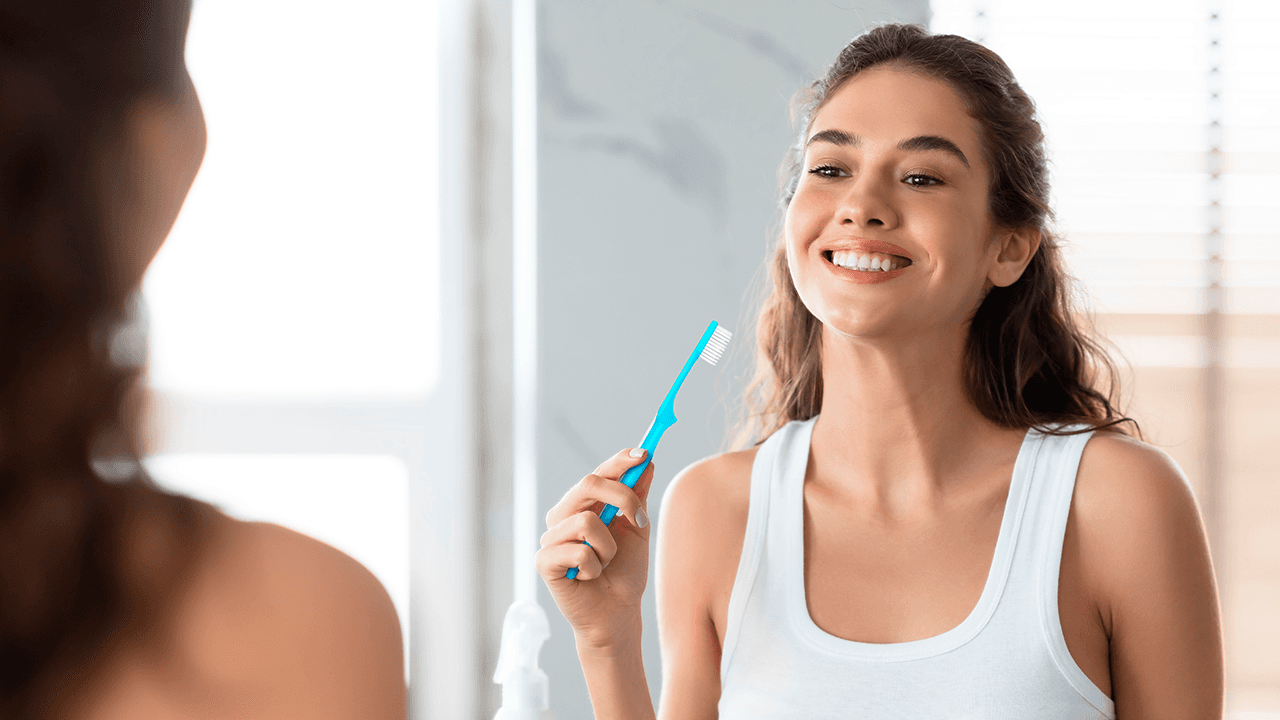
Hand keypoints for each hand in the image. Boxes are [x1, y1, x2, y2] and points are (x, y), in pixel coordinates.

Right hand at [536, 448, 653, 650]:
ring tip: (606, 562)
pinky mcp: (544, 562)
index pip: (598, 473)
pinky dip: (595, 565)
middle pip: (588, 484)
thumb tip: (646, 463)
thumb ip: (637, 497)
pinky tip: (591, 576)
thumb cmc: (625, 573)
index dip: (619, 461)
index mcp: (583, 505)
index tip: (644, 454)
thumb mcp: (637, 530)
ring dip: (609, 546)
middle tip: (638, 519)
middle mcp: (563, 516)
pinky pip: (579, 551)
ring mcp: (551, 538)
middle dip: (621, 497)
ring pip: (586, 520)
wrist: (617, 614)